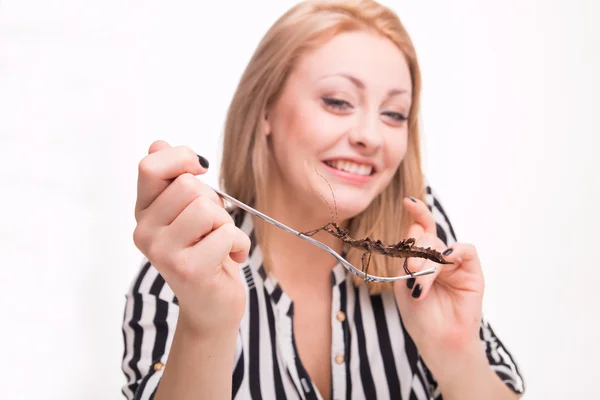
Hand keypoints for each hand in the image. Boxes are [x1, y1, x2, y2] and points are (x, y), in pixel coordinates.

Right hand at [133, 140, 250, 336]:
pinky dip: (239, 244)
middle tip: (213, 228)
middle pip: (188, 185)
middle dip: (213, 202)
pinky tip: (231, 259)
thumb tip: (159, 144)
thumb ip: (174, 180)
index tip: (199, 171)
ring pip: (206, 208)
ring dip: (226, 224)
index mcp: (144, 212)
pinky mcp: (186, 269)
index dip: (181, 159)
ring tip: (221, 243)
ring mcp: (162, 252)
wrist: (212, 306)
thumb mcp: (190, 212)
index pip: (150, 166)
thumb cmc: (206, 253)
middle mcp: (144, 231)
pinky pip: (225, 234)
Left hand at [393, 196, 484, 371]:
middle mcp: (437, 258)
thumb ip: (408, 258)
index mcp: (419, 259)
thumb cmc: (419, 316)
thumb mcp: (403, 284)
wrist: (438, 341)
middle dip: (415, 251)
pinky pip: (466, 250)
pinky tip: (446, 260)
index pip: (418, 230)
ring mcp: (455, 264)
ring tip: (421, 284)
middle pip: (426, 236)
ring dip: (428, 261)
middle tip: (412, 273)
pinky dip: (454, 252)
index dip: (416, 213)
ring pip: (441, 244)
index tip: (408, 201)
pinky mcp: (472, 272)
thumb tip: (416, 229)